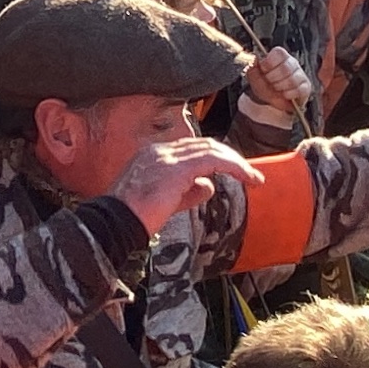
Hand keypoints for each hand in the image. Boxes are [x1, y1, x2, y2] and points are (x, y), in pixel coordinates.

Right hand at [111, 136, 266, 235]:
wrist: (115, 222)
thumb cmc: (133, 217)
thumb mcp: (165, 202)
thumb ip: (188, 191)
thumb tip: (209, 185)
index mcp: (153, 154)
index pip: (191, 148)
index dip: (214, 157)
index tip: (231, 170)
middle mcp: (161, 151)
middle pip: (204, 145)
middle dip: (229, 157)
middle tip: (248, 173)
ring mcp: (168, 157)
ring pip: (211, 149)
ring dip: (236, 162)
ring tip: (252, 177)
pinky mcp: (178, 168)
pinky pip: (214, 160)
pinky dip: (234, 166)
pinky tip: (246, 177)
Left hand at [238, 46, 311, 121]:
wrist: (269, 101)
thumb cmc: (263, 85)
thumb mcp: (254, 76)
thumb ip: (252, 66)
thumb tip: (254, 58)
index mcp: (279, 56)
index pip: (279, 53)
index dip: (269, 63)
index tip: (263, 70)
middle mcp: (292, 63)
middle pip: (285, 68)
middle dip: (273, 78)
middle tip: (269, 82)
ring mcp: (300, 74)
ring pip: (292, 80)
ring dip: (280, 87)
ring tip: (276, 88)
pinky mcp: (306, 87)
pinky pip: (299, 90)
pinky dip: (288, 94)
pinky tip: (284, 94)